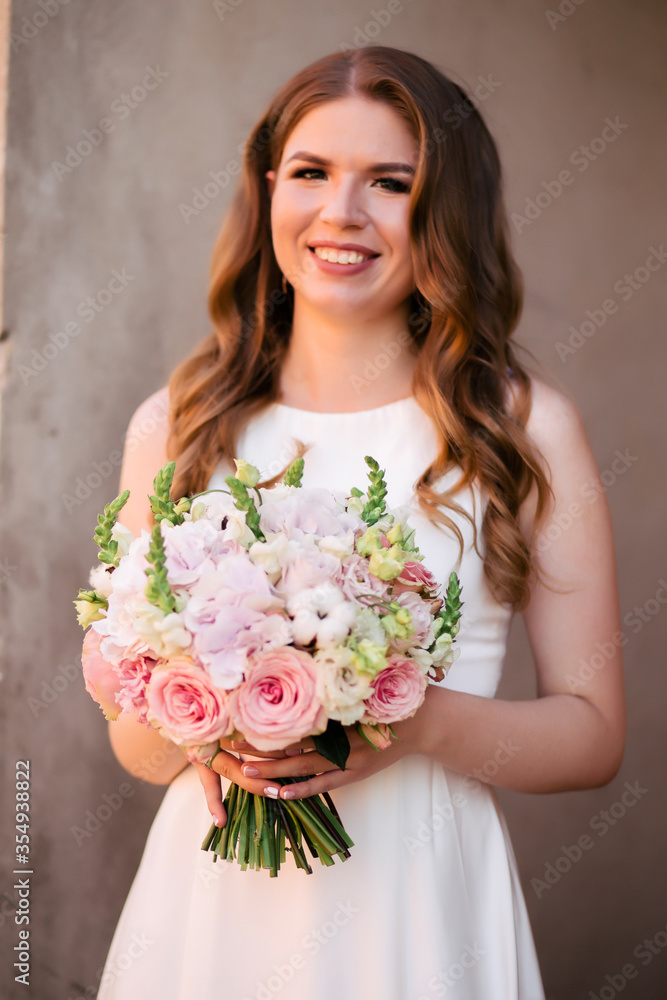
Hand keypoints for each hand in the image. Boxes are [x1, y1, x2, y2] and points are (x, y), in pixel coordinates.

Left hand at [194, 693, 429, 825]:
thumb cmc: (388, 697)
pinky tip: (281, 794)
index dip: (266, 719)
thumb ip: (332, 681)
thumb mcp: (359, 683)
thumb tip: (301, 662)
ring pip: (303, 766)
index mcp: (335, 710)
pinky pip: (325, 784)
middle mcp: (338, 734)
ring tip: (245, 773)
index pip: (293, 716)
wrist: (421, 721)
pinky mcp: (355, 773)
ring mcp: (346, 757)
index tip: (239, 717)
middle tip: (230, 747)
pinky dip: (302, 790)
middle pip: (291, 741)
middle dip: (260, 746)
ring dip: (274, 770)